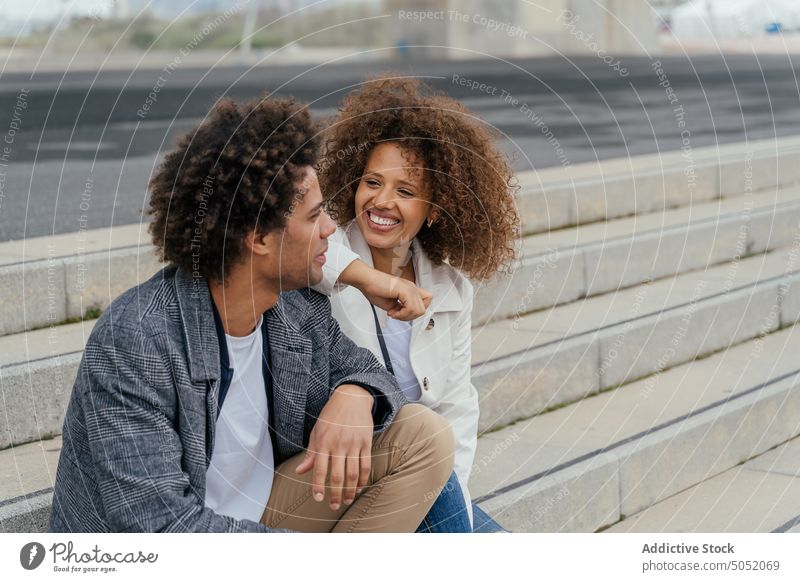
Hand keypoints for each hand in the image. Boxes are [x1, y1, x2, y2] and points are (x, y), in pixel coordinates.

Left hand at [295, 384, 374, 509]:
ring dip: (350, 491)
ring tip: (347, 500)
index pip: (319, 469)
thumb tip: (299, 472)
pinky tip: (359, 488)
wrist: (351, 397)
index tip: (318, 499)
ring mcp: (354, 444)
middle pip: (338, 476)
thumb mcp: (317, 431)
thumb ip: (311, 453)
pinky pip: (366, 465)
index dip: (318, 486)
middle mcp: (338, 444)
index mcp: (323, 442)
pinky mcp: (366, 442)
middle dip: (336, 494)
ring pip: (353, 474)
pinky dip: (363, 480)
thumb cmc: (331, 416)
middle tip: (334, 506)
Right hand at [340, 260, 431, 320]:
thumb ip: (402, 309)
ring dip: (405, 316)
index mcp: (410, 289)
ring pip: (419, 310)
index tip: (402, 313)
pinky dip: (402, 314)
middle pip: (423, 309)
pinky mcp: (405, 290)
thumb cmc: (374, 289)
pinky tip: (392, 311)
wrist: (365, 280)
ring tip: (393, 313)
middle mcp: (412, 287)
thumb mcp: (392, 303)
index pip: (426, 301)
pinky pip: (411, 308)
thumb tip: (406, 316)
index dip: (416, 311)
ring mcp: (409, 288)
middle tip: (396, 314)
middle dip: (409, 316)